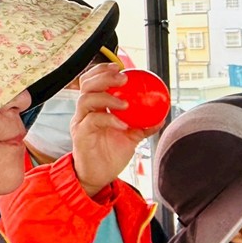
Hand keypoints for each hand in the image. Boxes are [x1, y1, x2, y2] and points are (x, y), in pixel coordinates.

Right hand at [71, 64, 162, 196]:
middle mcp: (84, 111)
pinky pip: (93, 121)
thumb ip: (143, 125)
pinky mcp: (80, 134)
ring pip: (86, 99)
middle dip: (104, 77)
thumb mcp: (131, 137)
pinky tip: (123, 124)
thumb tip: (161, 116)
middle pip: (87, 84)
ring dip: (107, 97)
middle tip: (123, 79)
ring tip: (125, 103)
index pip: (93, 81)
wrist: (99, 175)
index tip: (120, 67)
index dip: (103, 70)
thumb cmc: (111, 154)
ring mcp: (81, 122)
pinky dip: (109, 119)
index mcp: (94, 107)